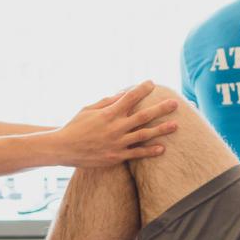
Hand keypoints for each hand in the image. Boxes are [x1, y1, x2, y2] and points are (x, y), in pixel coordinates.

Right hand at [52, 82, 179, 167]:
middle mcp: (115, 127)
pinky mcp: (116, 156)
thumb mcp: (88, 109)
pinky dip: (150, 151)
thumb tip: (122, 95)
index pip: (129, 98)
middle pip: (143, 116)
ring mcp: (117, 142)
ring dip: (161, 130)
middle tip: (175, 103)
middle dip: (161, 109)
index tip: (152, 83)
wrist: (63, 148)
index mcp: (109, 113)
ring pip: (144, 135)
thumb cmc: (76, 126)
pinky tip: (162, 148)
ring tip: (176, 125)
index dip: (142, 89)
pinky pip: (137, 154)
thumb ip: (106, 102)